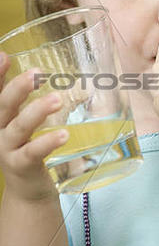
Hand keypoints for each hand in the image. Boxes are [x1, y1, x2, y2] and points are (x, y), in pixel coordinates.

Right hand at [0, 52, 68, 201]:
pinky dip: (47, 142)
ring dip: (36, 111)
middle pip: (2, 106)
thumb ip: (28, 102)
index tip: (4, 56)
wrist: (25, 189)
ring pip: (18, 127)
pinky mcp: (21, 166)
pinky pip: (33, 152)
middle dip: (18, 88)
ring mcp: (7, 149)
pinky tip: (64, 134)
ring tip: (56, 99)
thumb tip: (46, 76)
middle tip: (37, 72)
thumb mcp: (23, 123)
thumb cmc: (26, 149)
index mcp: (0, 117)